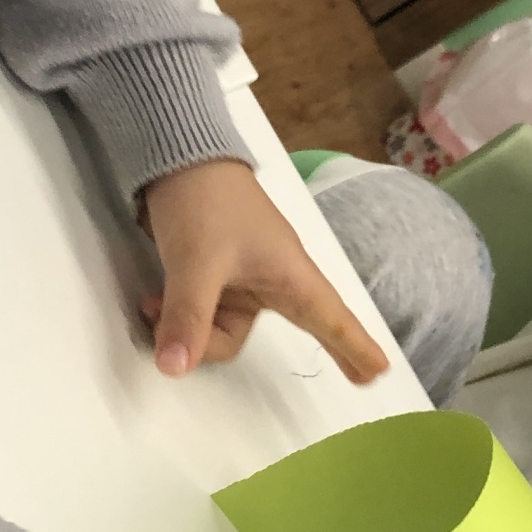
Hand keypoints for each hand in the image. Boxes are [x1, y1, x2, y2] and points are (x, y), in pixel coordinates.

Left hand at [140, 157, 388, 382]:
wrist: (175, 155)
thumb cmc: (207, 201)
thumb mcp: (197, 263)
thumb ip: (188, 318)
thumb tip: (176, 368)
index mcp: (289, 275)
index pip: (332, 319)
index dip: (356, 347)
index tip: (377, 372)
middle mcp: (273, 281)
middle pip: (272, 332)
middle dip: (237, 347)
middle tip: (310, 375)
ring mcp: (243, 279)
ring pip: (223, 329)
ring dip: (190, 328)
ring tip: (155, 309)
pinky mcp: (216, 275)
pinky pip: (204, 314)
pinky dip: (179, 316)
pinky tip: (153, 304)